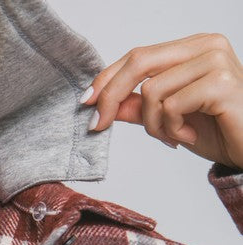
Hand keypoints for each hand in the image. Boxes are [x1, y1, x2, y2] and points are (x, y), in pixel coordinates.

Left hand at [80, 32, 242, 169]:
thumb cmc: (217, 132)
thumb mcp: (168, 119)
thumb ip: (139, 108)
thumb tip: (104, 104)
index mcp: (192, 48)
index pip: (138, 55)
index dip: (107, 78)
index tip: (86, 103)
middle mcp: (205, 46)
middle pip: (139, 62)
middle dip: (112, 97)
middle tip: (100, 124)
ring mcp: (215, 61)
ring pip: (152, 91)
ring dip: (153, 125)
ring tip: (173, 137)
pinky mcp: (220, 83)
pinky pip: (172, 106)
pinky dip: (172, 129)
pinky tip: (189, 137)